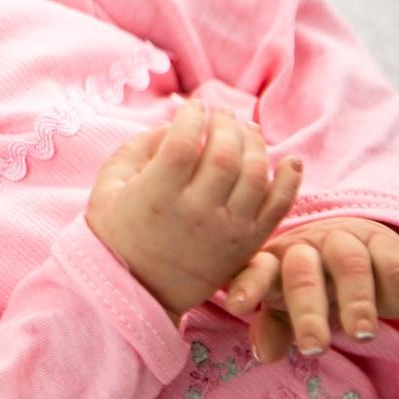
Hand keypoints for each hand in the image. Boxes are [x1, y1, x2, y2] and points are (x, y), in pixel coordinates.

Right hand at [86, 100, 302, 316]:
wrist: (136, 292)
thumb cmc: (116, 235)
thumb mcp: (108, 189)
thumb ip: (136, 150)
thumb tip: (169, 126)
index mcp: (156, 197)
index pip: (183, 143)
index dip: (191, 116)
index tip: (192, 106)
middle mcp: (195, 214)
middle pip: (225, 154)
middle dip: (225, 124)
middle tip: (220, 114)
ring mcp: (226, 231)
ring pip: (255, 174)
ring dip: (255, 143)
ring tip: (245, 130)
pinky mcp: (247, 246)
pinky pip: (278, 208)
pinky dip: (290, 180)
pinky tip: (290, 159)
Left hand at [224, 217, 398, 361]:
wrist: (354, 244)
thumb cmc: (312, 283)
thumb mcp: (288, 307)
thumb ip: (274, 329)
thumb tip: (264, 354)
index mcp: (274, 263)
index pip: (256, 270)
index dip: (247, 286)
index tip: (237, 307)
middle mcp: (306, 248)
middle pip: (302, 274)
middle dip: (307, 312)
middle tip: (313, 348)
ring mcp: (344, 241)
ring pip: (349, 264)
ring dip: (355, 300)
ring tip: (359, 333)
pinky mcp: (383, 242)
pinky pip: (392, 265)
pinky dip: (392, 289)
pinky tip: (390, 311)